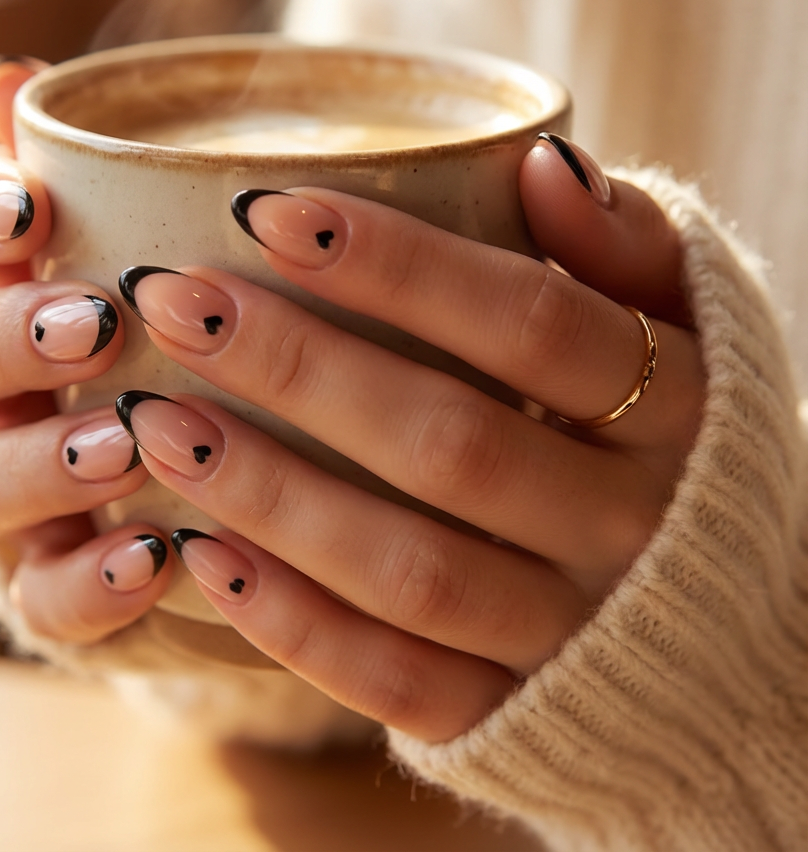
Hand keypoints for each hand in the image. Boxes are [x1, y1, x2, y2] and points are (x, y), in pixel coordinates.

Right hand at [0, 56, 173, 642]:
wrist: (212, 484)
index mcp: (1, 281)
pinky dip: (91, 580)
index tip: (28, 205)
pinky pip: (43, 596)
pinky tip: (158, 556)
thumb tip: (16, 73)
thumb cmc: (182, 335)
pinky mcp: (46, 585)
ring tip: (128, 446)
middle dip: (4, 336)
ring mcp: (6, 494)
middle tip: (95, 326)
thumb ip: (101, 175)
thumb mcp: (156, 250)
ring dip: (42, 461)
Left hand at [114, 140, 704, 740]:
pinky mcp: (512, 716)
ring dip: (270, 496)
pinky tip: (198, 554)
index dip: (399, 267)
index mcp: (677, 411)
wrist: (724, 620)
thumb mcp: (686, 324)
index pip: (532, 325)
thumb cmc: (675, 434)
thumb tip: (540, 160)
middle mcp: (630, 530)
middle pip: (451, 444)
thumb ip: (626, 243)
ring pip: (409, 570)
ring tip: (153, 420)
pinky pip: (399, 684)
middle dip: (298, 368)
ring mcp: (569, 635)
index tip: (265, 210)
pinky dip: (293, 625)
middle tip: (172, 301)